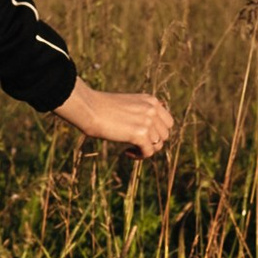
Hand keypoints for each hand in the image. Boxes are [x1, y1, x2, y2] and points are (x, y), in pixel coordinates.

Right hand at [58, 78, 174, 158]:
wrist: (89, 108)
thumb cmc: (100, 107)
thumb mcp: (126, 105)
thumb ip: (140, 114)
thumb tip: (147, 134)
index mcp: (151, 101)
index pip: (168, 122)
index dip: (158, 132)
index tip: (144, 137)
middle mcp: (152, 110)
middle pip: (164, 135)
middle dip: (152, 142)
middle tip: (136, 145)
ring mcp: (148, 122)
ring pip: (157, 145)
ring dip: (144, 150)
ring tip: (129, 149)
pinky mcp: (141, 134)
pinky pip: (148, 152)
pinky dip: (138, 156)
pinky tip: (126, 153)